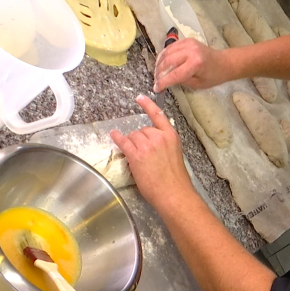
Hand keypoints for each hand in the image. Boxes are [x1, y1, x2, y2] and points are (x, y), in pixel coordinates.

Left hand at [110, 95, 195, 211]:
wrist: (173, 193)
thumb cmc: (175, 179)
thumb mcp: (175, 154)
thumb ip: (164, 145)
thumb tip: (151, 145)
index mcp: (171, 136)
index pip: (158, 115)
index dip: (148, 105)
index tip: (140, 98)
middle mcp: (159, 137)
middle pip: (142, 129)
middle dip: (140, 139)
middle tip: (143, 154)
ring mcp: (147, 145)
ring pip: (133, 136)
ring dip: (132, 144)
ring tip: (137, 157)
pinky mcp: (136, 155)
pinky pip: (124, 142)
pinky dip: (117, 138)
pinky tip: (114, 134)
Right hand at [154, 38, 231, 91]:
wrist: (224, 62)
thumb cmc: (213, 76)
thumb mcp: (197, 84)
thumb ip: (181, 81)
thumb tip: (166, 80)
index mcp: (195, 64)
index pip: (174, 74)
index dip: (163, 82)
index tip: (156, 88)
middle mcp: (191, 51)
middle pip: (167, 62)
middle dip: (159, 72)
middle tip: (156, 80)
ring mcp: (188, 43)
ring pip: (166, 53)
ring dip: (159, 63)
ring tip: (157, 73)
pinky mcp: (186, 40)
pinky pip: (170, 47)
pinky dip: (164, 55)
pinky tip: (162, 63)